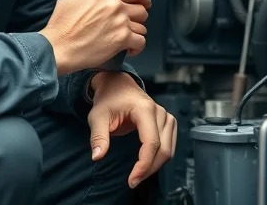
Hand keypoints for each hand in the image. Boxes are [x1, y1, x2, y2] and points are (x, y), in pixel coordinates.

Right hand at [39, 0, 150, 75]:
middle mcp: (115, 7)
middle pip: (142, 10)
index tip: (144, 3)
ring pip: (142, 27)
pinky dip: (137, 47)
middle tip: (130, 24)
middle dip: (138, 18)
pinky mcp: (121, 40)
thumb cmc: (61, 26)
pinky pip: (141, 42)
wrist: (57, 48)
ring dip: (136, 33)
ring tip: (125, 38)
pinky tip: (128, 49)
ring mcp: (120, 23)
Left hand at [87, 72, 176, 188]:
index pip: (151, 143)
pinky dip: (160, 157)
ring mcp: (166, 116)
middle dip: (149, 169)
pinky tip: (147, 164)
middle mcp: (159, 112)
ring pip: (169, 149)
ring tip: (138, 174)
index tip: (132, 179)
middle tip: (133, 181)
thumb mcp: (97, 116)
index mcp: (144, 109)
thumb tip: (97, 156)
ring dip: (155, 165)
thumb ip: (98, 136)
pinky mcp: (167, 121)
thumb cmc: (108, 99)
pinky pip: (169, 144)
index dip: (144, 164)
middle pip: (163, 149)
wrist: (117, 84)